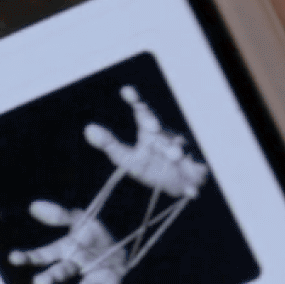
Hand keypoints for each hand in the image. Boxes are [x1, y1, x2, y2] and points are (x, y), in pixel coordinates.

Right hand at [10, 199, 130, 283]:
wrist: (124, 240)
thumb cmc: (95, 233)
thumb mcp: (80, 219)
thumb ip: (60, 215)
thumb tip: (34, 206)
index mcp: (65, 251)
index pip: (42, 255)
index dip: (27, 257)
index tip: (13, 257)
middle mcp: (75, 267)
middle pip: (58, 274)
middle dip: (48, 280)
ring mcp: (92, 278)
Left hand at [85, 87, 209, 198]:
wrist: (174, 185)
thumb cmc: (149, 166)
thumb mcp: (127, 158)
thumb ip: (109, 143)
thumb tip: (89, 129)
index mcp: (150, 131)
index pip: (142, 112)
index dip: (135, 100)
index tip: (126, 91)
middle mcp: (167, 137)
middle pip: (161, 128)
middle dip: (159, 128)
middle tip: (153, 126)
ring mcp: (183, 152)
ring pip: (180, 148)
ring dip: (177, 151)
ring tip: (174, 155)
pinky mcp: (195, 169)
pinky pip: (194, 173)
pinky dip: (192, 183)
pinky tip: (191, 191)